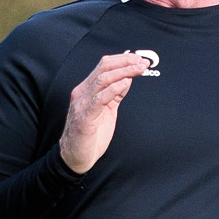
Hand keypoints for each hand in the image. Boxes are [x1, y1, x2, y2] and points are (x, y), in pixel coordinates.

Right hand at [58, 53, 148, 173]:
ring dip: (124, 72)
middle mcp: (82, 93)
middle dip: (125, 62)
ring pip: (103, 79)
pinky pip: (99, 99)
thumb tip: (127, 79)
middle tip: (142, 62)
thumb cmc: (90, 136)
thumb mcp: (106, 111)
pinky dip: (113, 89)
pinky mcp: (84, 118)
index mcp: (87, 90)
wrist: (75, 158)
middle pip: (104, 68)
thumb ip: (115, 95)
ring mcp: (82, 104)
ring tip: (139, 69)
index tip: (139, 60)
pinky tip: (125, 83)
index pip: (104, 66)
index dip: (122, 60)